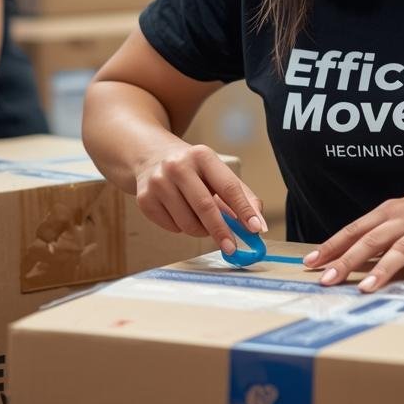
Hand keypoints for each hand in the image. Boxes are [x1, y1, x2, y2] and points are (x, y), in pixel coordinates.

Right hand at [135, 139, 266, 254]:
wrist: (150, 155)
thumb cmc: (192, 169)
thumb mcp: (216, 172)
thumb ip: (241, 196)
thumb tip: (258, 225)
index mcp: (202, 156)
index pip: (228, 187)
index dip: (243, 210)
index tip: (255, 228)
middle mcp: (178, 166)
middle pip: (206, 207)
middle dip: (222, 231)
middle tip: (232, 247)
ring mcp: (158, 182)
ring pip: (188, 223)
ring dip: (201, 230)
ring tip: (200, 219)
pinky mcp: (145, 199)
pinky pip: (172, 228)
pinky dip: (181, 228)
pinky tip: (179, 211)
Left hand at [303, 178, 403, 292]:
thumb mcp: (401, 214)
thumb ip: (379, 233)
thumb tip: (348, 254)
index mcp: (387, 214)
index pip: (353, 231)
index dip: (331, 247)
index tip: (309, 264)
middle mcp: (403, 219)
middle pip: (370, 240)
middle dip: (346, 261)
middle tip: (328, 280)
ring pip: (401, 248)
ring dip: (383, 268)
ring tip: (366, 288)